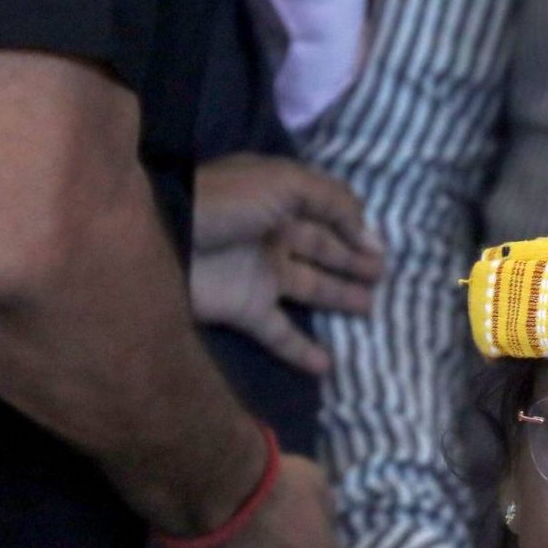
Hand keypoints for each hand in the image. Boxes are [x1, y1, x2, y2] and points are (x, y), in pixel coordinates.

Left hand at [191, 154, 384, 373]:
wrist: (164, 237)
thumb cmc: (226, 200)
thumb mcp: (285, 183)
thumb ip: (332, 202)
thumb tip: (369, 235)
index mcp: (278, 200)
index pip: (325, 214)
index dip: (353, 229)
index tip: (380, 250)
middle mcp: (271, 236)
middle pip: (322, 250)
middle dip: (352, 261)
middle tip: (383, 277)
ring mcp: (258, 274)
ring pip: (310, 288)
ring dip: (340, 298)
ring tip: (370, 309)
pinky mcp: (244, 309)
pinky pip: (279, 334)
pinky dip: (302, 351)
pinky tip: (328, 364)